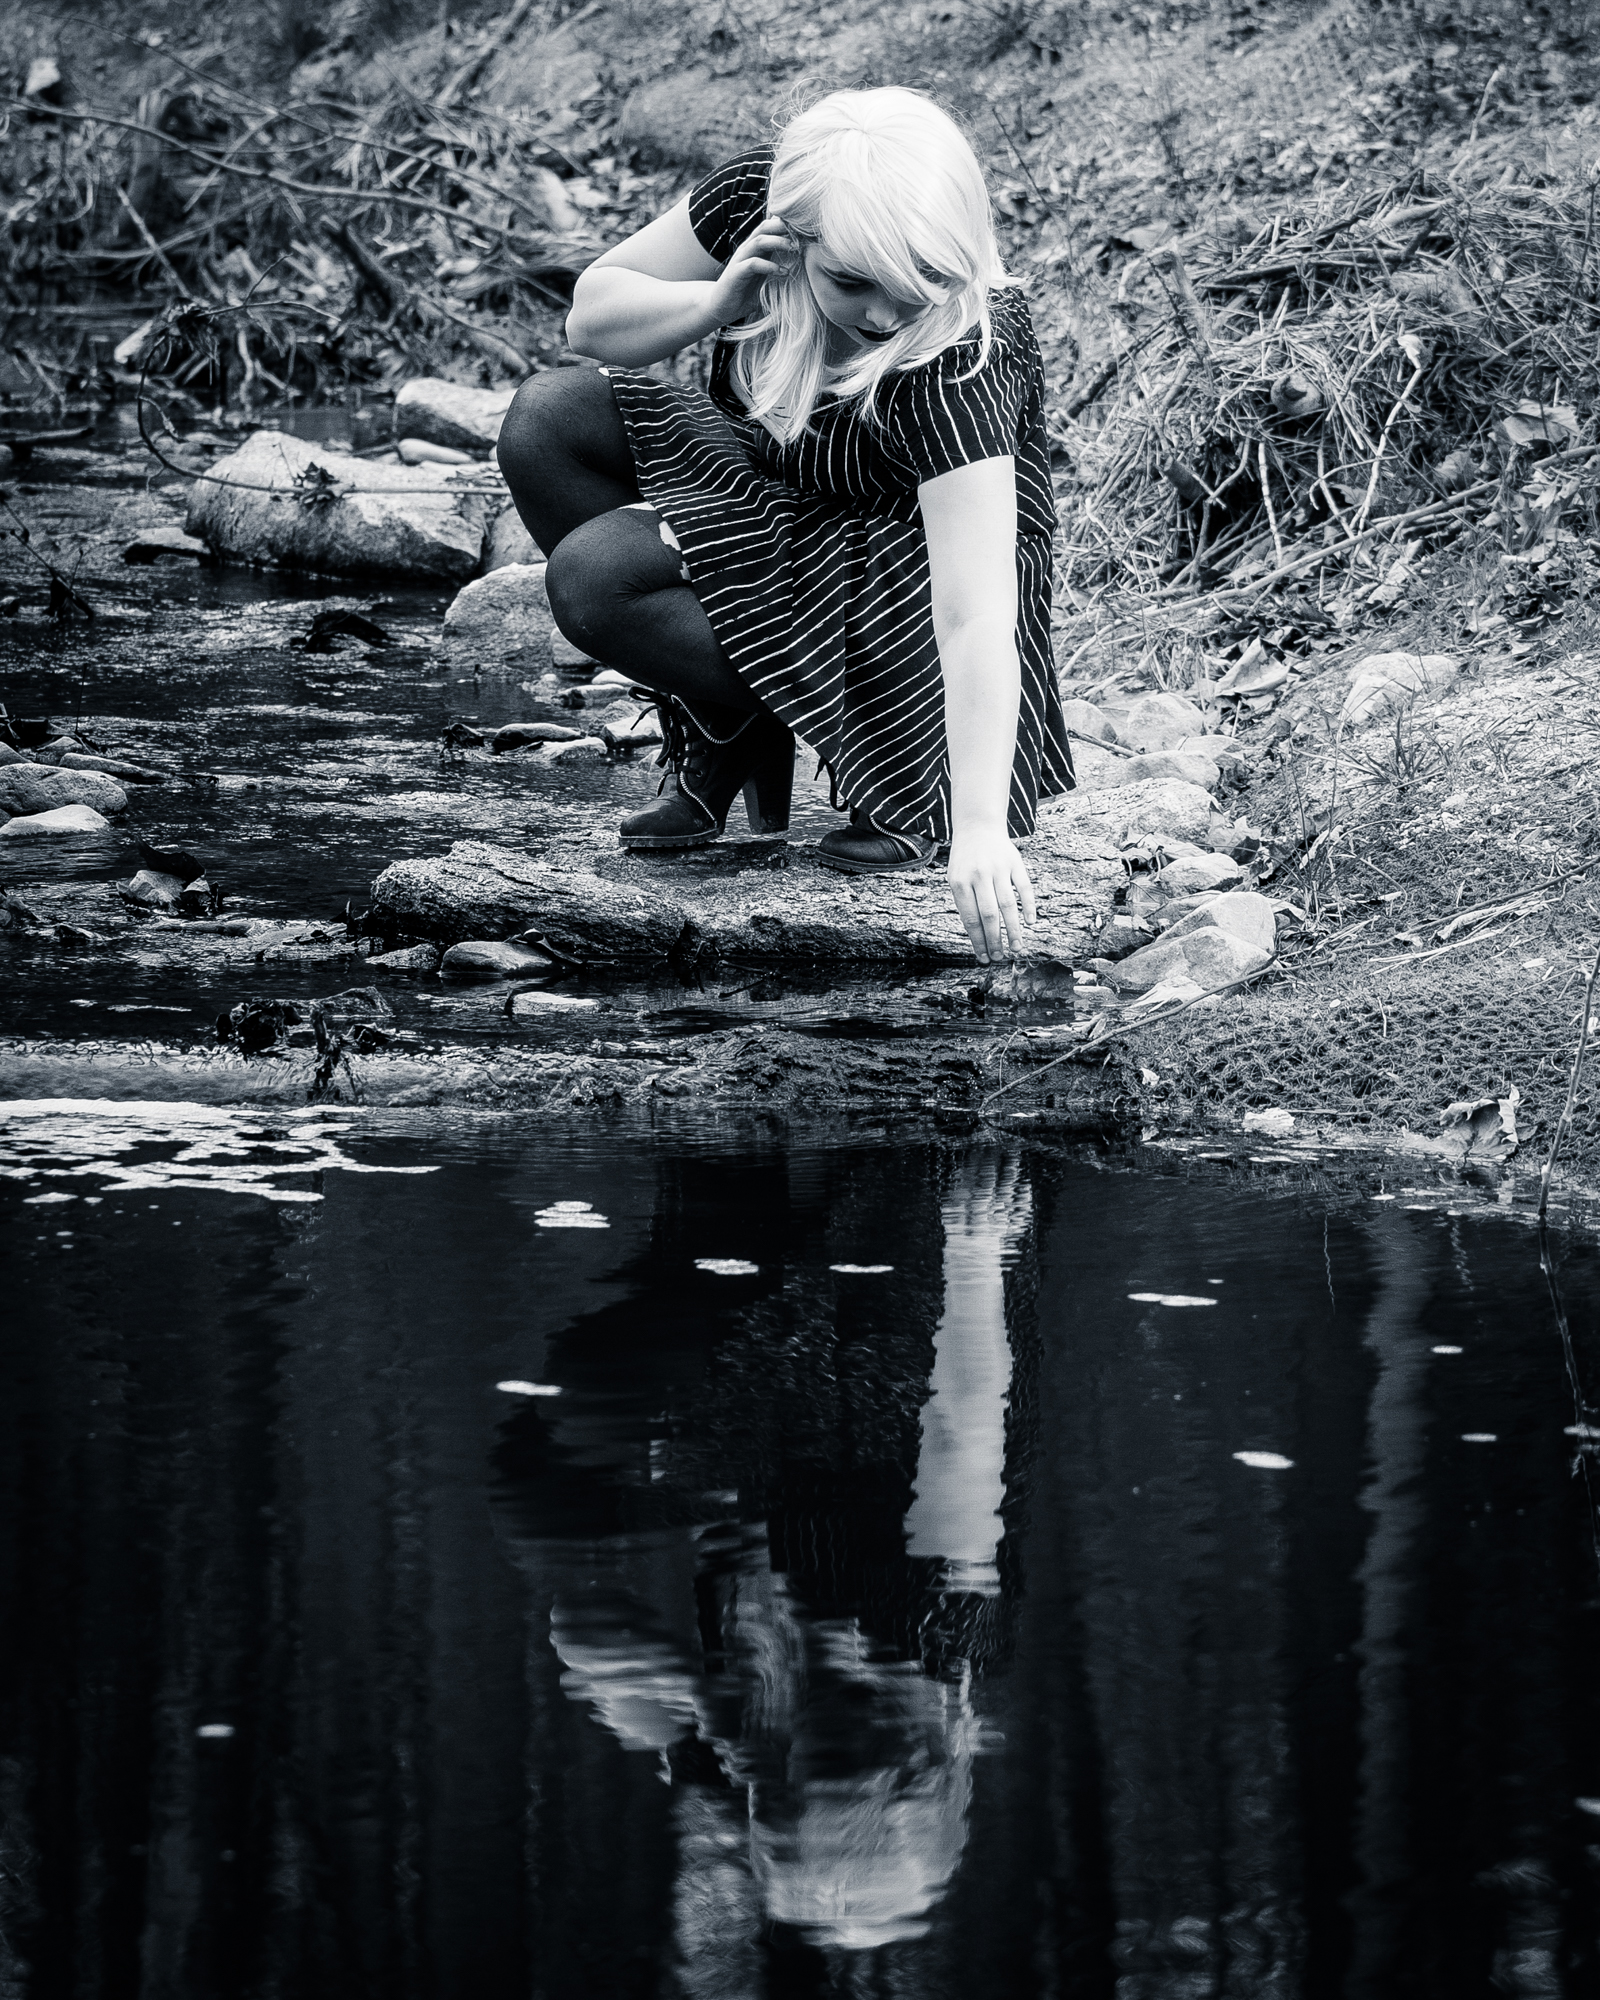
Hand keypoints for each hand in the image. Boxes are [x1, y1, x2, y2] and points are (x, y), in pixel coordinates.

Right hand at [708, 216, 798, 326]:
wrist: (720, 308)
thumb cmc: (745, 294)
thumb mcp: (766, 279)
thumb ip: (779, 270)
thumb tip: (804, 271)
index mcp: (755, 248)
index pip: (771, 226)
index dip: (788, 225)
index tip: (806, 232)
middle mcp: (747, 249)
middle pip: (765, 227)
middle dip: (785, 228)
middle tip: (803, 237)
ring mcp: (740, 259)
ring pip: (759, 241)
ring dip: (779, 243)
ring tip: (796, 249)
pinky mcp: (736, 273)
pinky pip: (753, 264)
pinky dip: (770, 266)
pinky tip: (784, 273)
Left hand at [947, 828, 1035, 964]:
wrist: (978, 827)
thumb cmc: (965, 860)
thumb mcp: (955, 879)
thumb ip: (965, 904)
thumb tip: (979, 937)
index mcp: (960, 882)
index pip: (970, 918)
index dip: (978, 940)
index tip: (984, 957)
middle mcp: (979, 875)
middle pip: (989, 914)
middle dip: (995, 939)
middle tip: (1001, 957)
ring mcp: (999, 868)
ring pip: (1008, 904)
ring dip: (1013, 929)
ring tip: (1016, 947)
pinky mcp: (1015, 862)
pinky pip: (1024, 887)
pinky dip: (1029, 905)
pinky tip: (1030, 923)